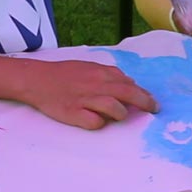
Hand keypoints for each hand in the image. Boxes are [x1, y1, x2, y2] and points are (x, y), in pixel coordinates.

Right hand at [22, 59, 157, 129]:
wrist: (37, 80)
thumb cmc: (65, 74)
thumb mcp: (89, 67)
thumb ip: (109, 75)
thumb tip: (130, 85)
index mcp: (100, 73)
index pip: (129, 83)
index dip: (143, 93)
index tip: (152, 102)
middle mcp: (96, 85)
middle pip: (128, 94)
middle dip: (145, 103)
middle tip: (154, 110)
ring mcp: (86, 100)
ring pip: (115, 108)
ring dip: (121, 113)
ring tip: (119, 115)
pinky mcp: (74, 114)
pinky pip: (95, 123)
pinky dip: (99, 123)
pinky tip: (96, 121)